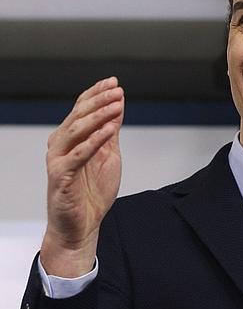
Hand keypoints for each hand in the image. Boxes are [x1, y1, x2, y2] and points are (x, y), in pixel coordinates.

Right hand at [40, 77, 123, 276]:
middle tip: (116, 89)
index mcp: (71, 139)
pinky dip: (94, 140)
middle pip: (78, 115)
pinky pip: (78, 154)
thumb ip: (110, 133)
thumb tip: (118, 106)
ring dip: (98, 116)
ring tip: (116, 105)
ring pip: (76, 130)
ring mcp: (58, 159)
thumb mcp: (108, 156)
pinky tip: (110, 130)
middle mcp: (61, 145)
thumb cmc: (92, 193)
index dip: (97, 94)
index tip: (114, 82)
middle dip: (99, 100)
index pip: (81, 109)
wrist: (82, 226)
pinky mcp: (61, 176)